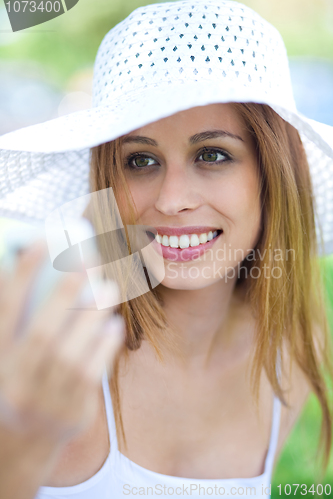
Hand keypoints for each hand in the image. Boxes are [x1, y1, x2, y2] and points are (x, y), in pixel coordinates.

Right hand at [0, 241, 123, 445]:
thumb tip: (39, 270)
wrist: (25, 440)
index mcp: (1, 355)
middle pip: (42, 332)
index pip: (7, 308)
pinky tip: (114, 324)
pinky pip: (90, 375)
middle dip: (65, 293)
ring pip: (69, 353)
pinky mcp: (71, 411)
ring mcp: (43, 398)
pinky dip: (103, 347)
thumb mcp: (13, 352)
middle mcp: (17, 377)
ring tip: (109, 287)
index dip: (22, 274)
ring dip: (91, 316)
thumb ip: (23, 318)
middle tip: (88, 260)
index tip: (42, 241)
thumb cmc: (24, 379)